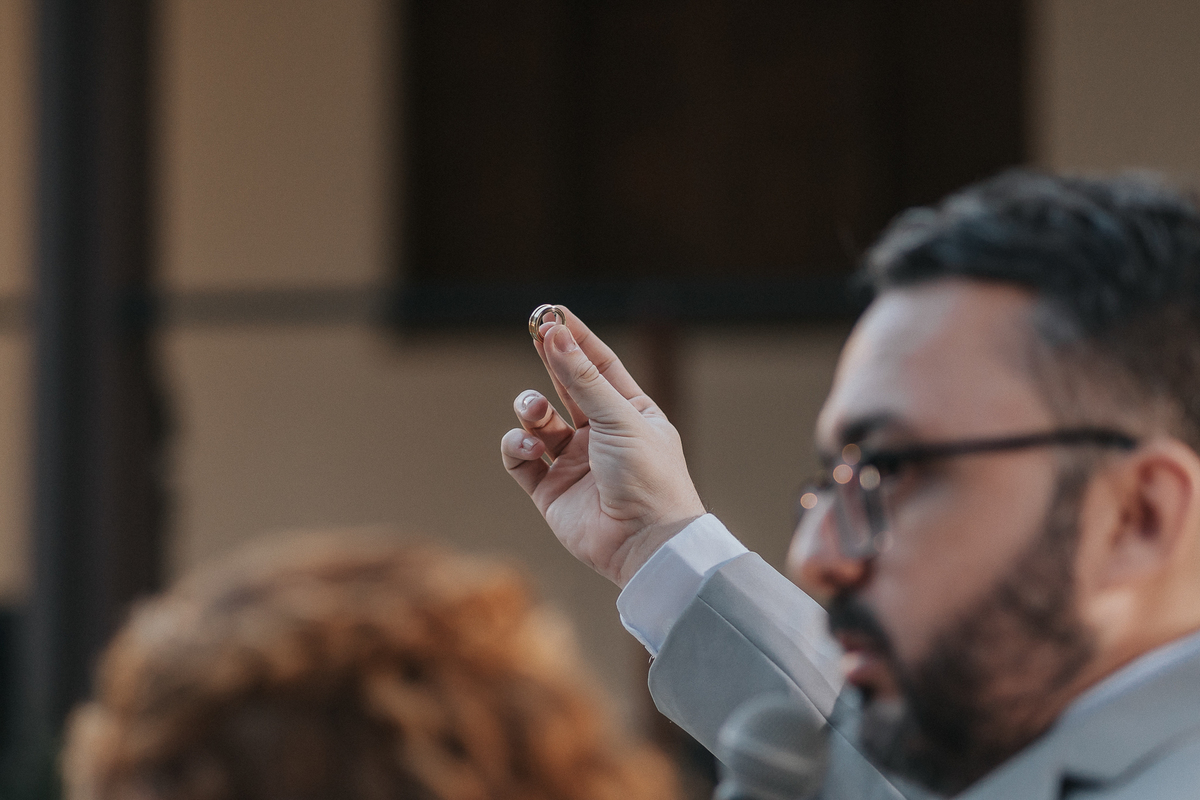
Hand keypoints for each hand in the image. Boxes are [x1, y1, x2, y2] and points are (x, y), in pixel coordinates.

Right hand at [501, 307, 705, 586]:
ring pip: (538, 421)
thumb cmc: (647, 478)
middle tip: (532, 331)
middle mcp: (601, 434)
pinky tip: (530, 448)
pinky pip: (521, 458)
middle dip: (548, 359)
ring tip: (535, 411)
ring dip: (530, 408)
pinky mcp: (550, 491)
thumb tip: (555, 334)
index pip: (600, 364)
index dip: (575, 338)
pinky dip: (517, 446)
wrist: (645, 545)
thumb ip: (582, 378)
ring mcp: (575, 462)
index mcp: (631, 413)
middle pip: (566, 385)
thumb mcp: (618, 418)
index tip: (551, 312)